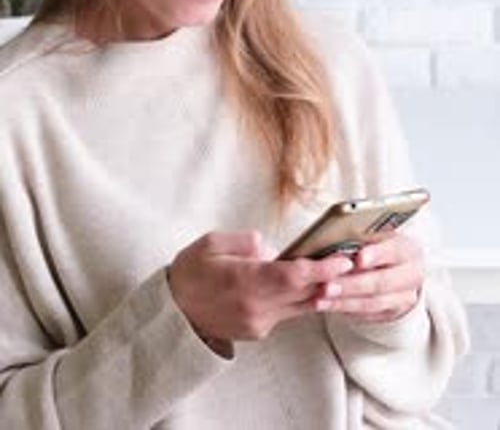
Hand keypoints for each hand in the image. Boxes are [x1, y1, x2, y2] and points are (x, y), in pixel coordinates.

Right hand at [168, 230, 352, 344]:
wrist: (173, 312)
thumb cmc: (190, 272)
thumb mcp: (212, 242)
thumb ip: (247, 242)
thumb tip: (274, 249)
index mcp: (244, 281)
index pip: (294, 276)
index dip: (323, 268)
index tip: (343, 259)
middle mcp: (256, 307)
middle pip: (304, 293)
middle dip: (331, 277)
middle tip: (352, 260)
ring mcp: (258, 323)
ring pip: (300, 305)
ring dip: (320, 289)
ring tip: (338, 271)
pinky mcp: (258, 331)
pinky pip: (287, 312)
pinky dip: (300, 298)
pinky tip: (309, 285)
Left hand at [314, 233, 423, 322]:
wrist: (399, 268)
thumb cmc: (381, 246)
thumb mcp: (377, 236)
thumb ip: (362, 239)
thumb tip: (336, 244)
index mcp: (408, 249)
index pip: (394, 251)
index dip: (377, 255)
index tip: (358, 258)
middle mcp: (411, 275)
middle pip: (381, 282)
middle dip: (351, 285)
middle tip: (327, 286)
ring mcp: (404, 297)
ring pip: (372, 302)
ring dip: (343, 302)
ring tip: (321, 300)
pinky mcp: (392, 313)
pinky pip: (367, 315)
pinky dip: (344, 310)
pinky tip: (327, 305)